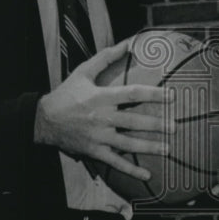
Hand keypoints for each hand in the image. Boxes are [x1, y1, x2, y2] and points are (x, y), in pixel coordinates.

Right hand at [34, 40, 174, 180]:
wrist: (43, 120)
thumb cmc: (66, 93)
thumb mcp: (83, 72)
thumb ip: (106, 57)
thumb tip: (128, 43)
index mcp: (102, 97)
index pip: (132, 94)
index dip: (154, 94)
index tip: (172, 96)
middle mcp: (102, 118)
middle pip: (134, 121)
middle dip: (157, 124)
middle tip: (175, 126)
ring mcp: (99, 137)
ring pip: (128, 144)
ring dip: (150, 147)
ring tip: (169, 148)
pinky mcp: (94, 151)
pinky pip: (115, 162)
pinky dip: (131, 170)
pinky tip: (147, 176)